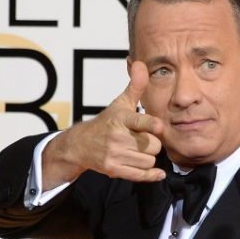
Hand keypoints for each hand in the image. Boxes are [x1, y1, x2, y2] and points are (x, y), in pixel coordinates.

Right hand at [42, 61, 165, 188]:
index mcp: (121, 119)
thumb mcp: (120, 103)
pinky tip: (157, 173)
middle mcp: (117, 137)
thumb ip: (135, 86)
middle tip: (144, 140)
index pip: (138, 121)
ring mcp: (115, 155)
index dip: (150, 124)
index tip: (158, 126)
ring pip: (149, 161)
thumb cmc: (107, 122)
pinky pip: (141, 175)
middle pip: (153, 145)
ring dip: (149, 158)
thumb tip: (139, 63)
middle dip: (153, 144)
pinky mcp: (114, 170)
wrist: (81, 145)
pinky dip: (151, 175)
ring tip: (139, 151)